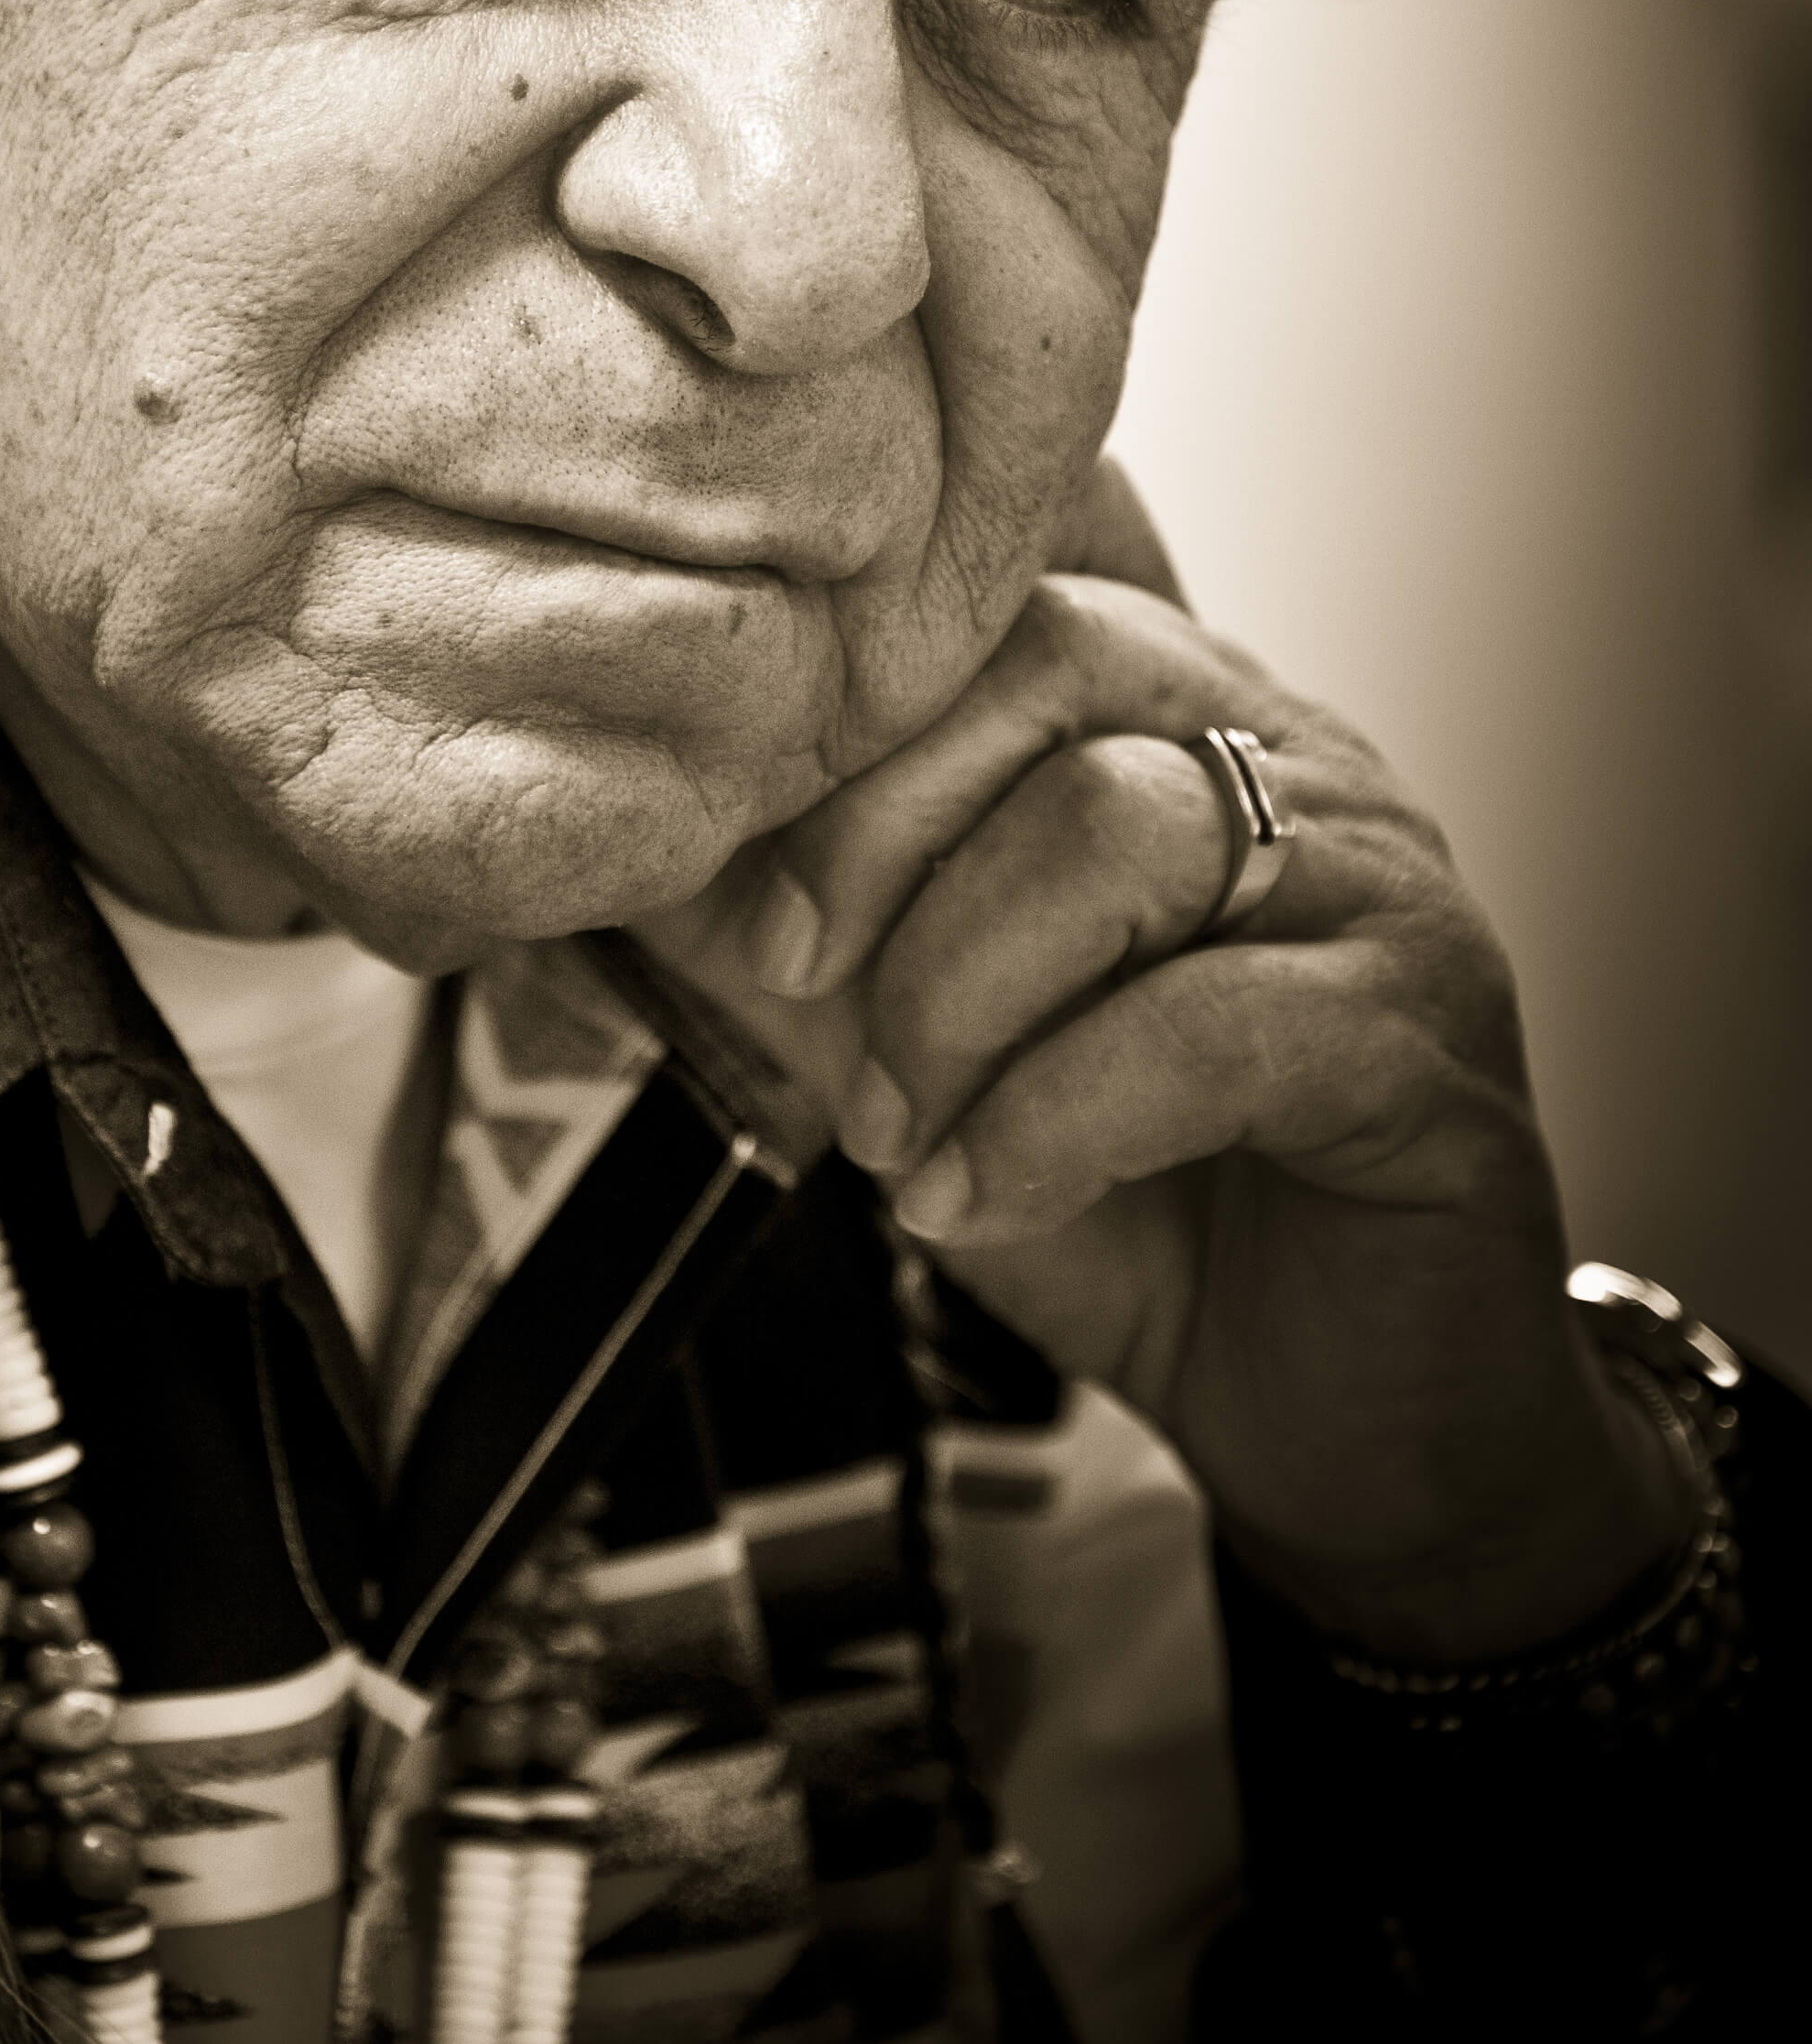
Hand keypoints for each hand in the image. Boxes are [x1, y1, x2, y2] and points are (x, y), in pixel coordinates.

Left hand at [633, 465, 1689, 1659]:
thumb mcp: (924, 1055)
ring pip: (1118, 830)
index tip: (754, 915)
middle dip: (879, 836)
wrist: (1336, 1426)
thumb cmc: (1134, 1211)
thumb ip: (802, 947)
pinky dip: (1049, 1117)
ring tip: (901, 1135)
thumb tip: (623, 861)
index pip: (993, 617)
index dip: (840, 743)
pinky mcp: (1420, 1036)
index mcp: (1180, 720)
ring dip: (954, 993)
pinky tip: (975, 1203)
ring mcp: (1379, 884)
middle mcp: (1298, 757)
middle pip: (1053, 669)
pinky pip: (1204, 1023)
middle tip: (803, 995)